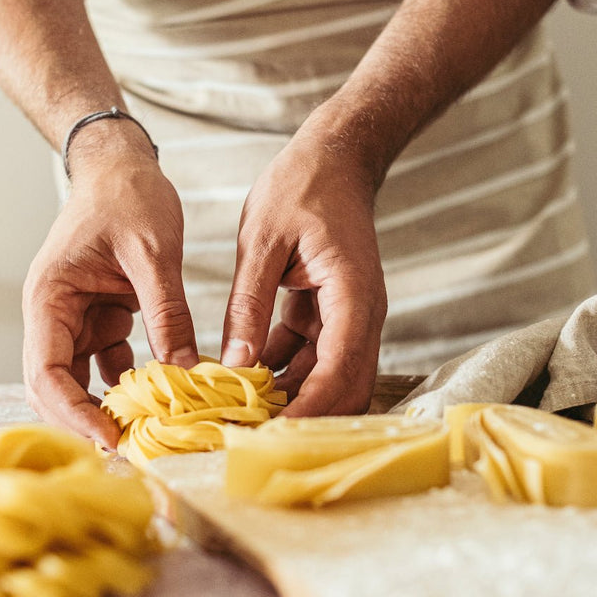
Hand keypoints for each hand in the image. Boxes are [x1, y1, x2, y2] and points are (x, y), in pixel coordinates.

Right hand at [22, 130, 197, 447]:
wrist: (124, 165)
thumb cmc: (129, 196)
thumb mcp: (154, 254)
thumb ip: (167, 313)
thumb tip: (184, 372)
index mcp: (50, 297)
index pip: (45, 372)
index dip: (74, 412)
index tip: (112, 438)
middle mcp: (55, 313)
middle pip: (59, 384)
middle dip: (91, 417)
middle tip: (134, 447)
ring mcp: (78, 315)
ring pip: (85, 375)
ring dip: (113, 401)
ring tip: (153, 426)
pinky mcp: (103, 313)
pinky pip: (112, 356)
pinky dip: (134, 375)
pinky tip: (165, 388)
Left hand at [220, 128, 386, 415]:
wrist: (334, 158)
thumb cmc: (302, 186)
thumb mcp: (262, 241)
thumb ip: (249, 303)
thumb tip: (234, 364)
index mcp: (353, 295)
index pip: (339, 371)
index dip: (306, 410)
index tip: (268, 437)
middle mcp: (362, 312)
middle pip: (346, 386)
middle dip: (304, 415)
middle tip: (252, 434)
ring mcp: (351, 313)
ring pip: (330, 374)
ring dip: (293, 394)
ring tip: (242, 410)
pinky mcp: (335, 310)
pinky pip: (315, 352)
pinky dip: (286, 366)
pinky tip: (248, 371)